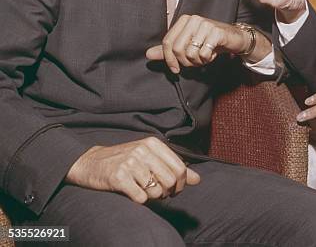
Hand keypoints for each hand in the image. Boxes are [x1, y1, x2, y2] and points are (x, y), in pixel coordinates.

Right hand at [65, 137, 199, 202]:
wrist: (91, 163)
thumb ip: (174, 167)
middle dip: (168, 192)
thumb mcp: (150, 158)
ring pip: (156, 191)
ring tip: (143, 190)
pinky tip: (132, 193)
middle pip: (170, 180)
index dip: (181, 184)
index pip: (180, 168)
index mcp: (154, 144)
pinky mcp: (119, 177)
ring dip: (152, 197)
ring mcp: (130, 162)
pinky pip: (141, 198)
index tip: (174, 190)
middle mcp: (143, 150)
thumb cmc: (125, 161)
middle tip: (158, 193)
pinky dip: (139, 200)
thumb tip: (197, 179)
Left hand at [146, 15, 265, 73]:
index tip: (175, 69)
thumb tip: (148, 55)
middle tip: (195, 62)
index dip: (169, 59)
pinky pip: (204, 53)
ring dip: (198, 61)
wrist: (233, 38)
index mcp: (184, 20)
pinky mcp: (216, 32)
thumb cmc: (208, 41)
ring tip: (205, 56)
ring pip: (190, 53)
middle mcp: (193, 19)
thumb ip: (168, 50)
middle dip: (185, 62)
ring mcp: (205, 24)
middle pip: (178, 49)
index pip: (167, 42)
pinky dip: (208, 58)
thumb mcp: (187, 45)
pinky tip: (213, 53)